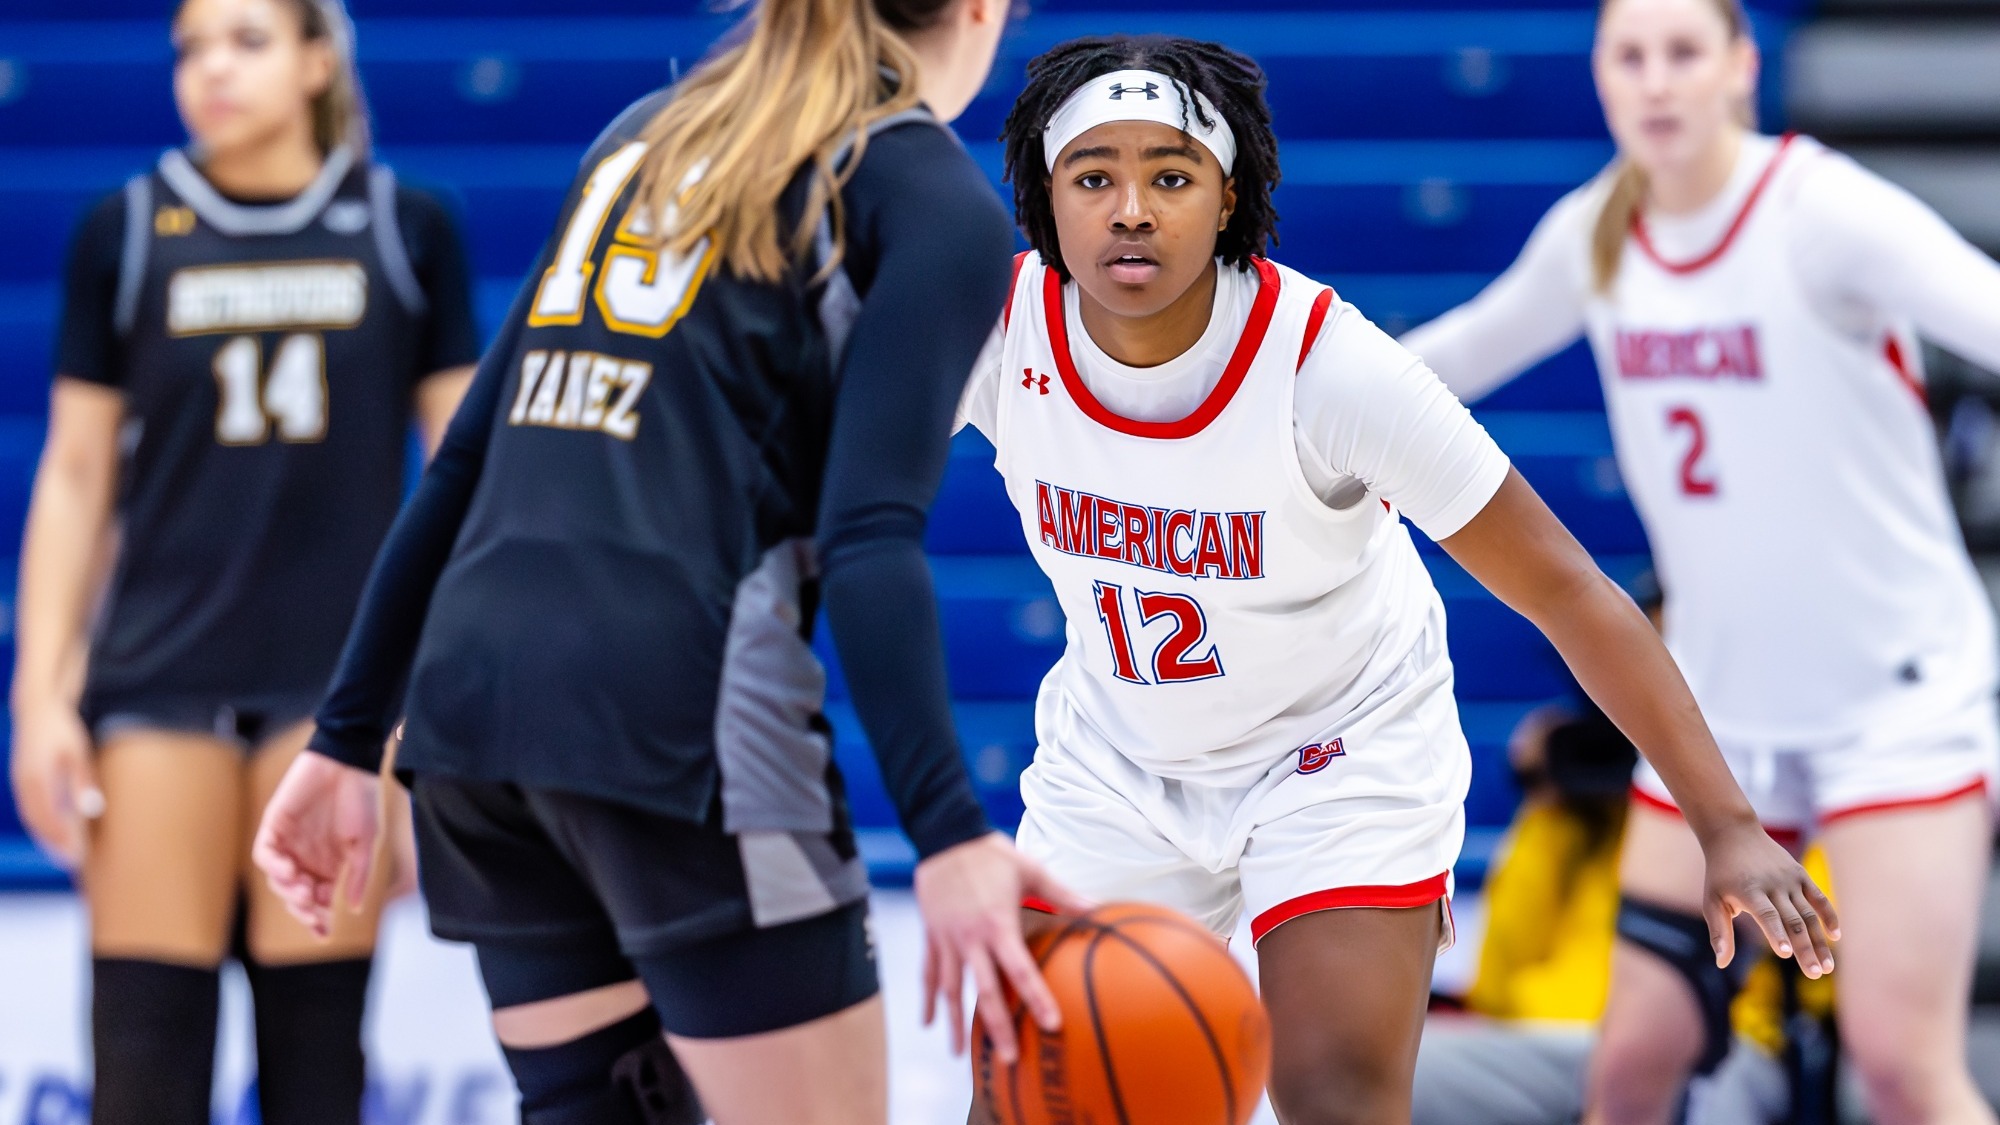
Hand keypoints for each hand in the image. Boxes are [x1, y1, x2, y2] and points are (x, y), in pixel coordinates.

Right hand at [8, 702, 101, 867]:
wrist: (37, 708)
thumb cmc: (62, 729)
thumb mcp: (76, 753)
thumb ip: (81, 782)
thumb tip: (89, 810)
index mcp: (36, 778)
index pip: (47, 818)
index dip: (61, 839)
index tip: (76, 854)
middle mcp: (23, 783)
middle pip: (37, 822)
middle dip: (54, 844)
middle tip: (73, 862)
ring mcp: (19, 781)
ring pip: (30, 817)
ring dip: (46, 836)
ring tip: (65, 853)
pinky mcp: (21, 779)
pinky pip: (29, 807)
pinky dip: (41, 822)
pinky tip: (55, 831)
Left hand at [252, 748, 381, 937]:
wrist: (349, 763)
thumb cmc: (361, 799)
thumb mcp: (365, 843)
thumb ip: (358, 875)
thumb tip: (356, 909)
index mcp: (329, 864)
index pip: (319, 900)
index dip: (319, 919)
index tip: (325, 934)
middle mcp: (306, 857)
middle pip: (296, 895)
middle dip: (303, 909)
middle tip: (314, 912)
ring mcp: (289, 843)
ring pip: (278, 880)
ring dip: (289, 890)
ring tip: (304, 890)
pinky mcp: (274, 826)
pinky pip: (264, 854)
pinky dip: (274, 866)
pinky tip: (290, 870)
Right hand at [913, 832, 1092, 1063]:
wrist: (944, 835)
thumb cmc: (991, 854)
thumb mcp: (1030, 870)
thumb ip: (1063, 895)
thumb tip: (1099, 908)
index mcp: (997, 925)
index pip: (1020, 971)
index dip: (1036, 999)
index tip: (1050, 1026)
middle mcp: (970, 938)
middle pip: (984, 992)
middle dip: (997, 1027)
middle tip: (1009, 1059)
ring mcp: (947, 939)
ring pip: (950, 989)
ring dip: (955, 1023)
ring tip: (959, 1055)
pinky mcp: (931, 935)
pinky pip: (928, 972)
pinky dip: (928, 999)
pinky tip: (928, 1023)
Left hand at [1698, 820, 1840, 976]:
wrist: (1734, 834)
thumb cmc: (1721, 874)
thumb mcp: (1712, 900)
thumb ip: (1719, 932)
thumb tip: (1721, 963)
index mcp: (1749, 891)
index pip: (1767, 915)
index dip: (1776, 933)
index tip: (1785, 954)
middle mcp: (1773, 885)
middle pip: (1793, 921)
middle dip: (1805, 949)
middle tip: (1815, 974)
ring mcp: (1789, 880)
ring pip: (1809, 914)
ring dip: (1820, 941)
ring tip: (1828, 968)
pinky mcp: (1801, 875)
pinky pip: (1819, 898)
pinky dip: (1829, 916)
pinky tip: (1835, 937)